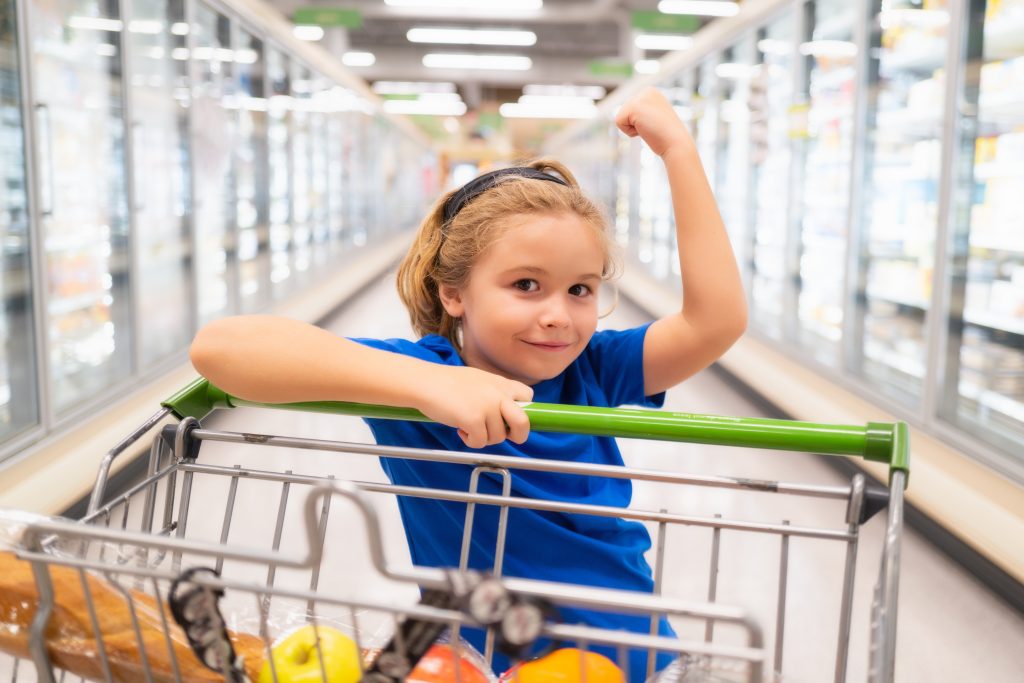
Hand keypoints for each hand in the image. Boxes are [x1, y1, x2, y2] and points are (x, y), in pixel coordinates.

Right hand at [415, 365, 533, 448]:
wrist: (425, 382)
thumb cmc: (447, 382)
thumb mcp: (479, 380)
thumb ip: (495, 393)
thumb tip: (505, 414)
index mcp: (501, 383)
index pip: (528, 396)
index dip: (523, 411)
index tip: (510, 418)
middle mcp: (498, 394)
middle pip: (523, 423)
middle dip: (518, 435)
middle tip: (505, 435)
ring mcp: (487, 407)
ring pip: (498, 437)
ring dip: (483, 437)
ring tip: (468, 426)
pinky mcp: (474, 419)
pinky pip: (480, 442)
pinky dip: (470, 440)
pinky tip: (460, 429)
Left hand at [615, 87, 693, 158]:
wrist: (676, 144)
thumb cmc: (668, 137)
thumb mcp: (655, 120)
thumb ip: (644, 114)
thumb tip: (633, 118)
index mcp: (652, 92)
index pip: (630, 110)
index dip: (639, 123)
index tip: (655, 125)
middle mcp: (647, 91)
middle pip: (625, 112)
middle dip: (635, 125)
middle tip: (653, 128)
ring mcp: (641, 97)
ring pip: (621, 117)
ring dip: (633, 129)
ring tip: (650, 129)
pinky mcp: (633, 106)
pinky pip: (618, 122)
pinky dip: (629, 132)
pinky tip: (645, 130)